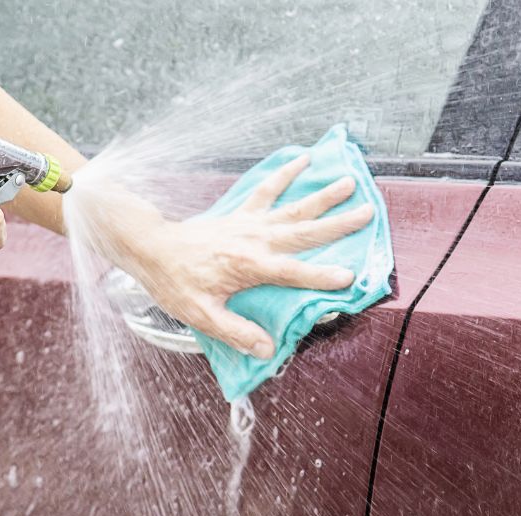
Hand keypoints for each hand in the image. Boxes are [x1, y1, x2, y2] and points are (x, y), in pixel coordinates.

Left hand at [80, 155, 373, 358]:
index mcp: (249, 267)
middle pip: (304, 231)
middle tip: (369, 213)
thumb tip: (267, 350)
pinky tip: (302, 160)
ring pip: (293, 207)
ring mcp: (249, 224)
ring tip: (349, 181)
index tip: (349, 277)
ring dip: (321, 195)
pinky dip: (285, 174)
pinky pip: (266, 190)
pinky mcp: (240, 214)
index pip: (293, 273)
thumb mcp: (201, 315)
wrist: (151, 248)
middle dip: (338, 223)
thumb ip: (236, 333)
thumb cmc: (175, 283)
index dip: (322, 276)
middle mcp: (254, 241)